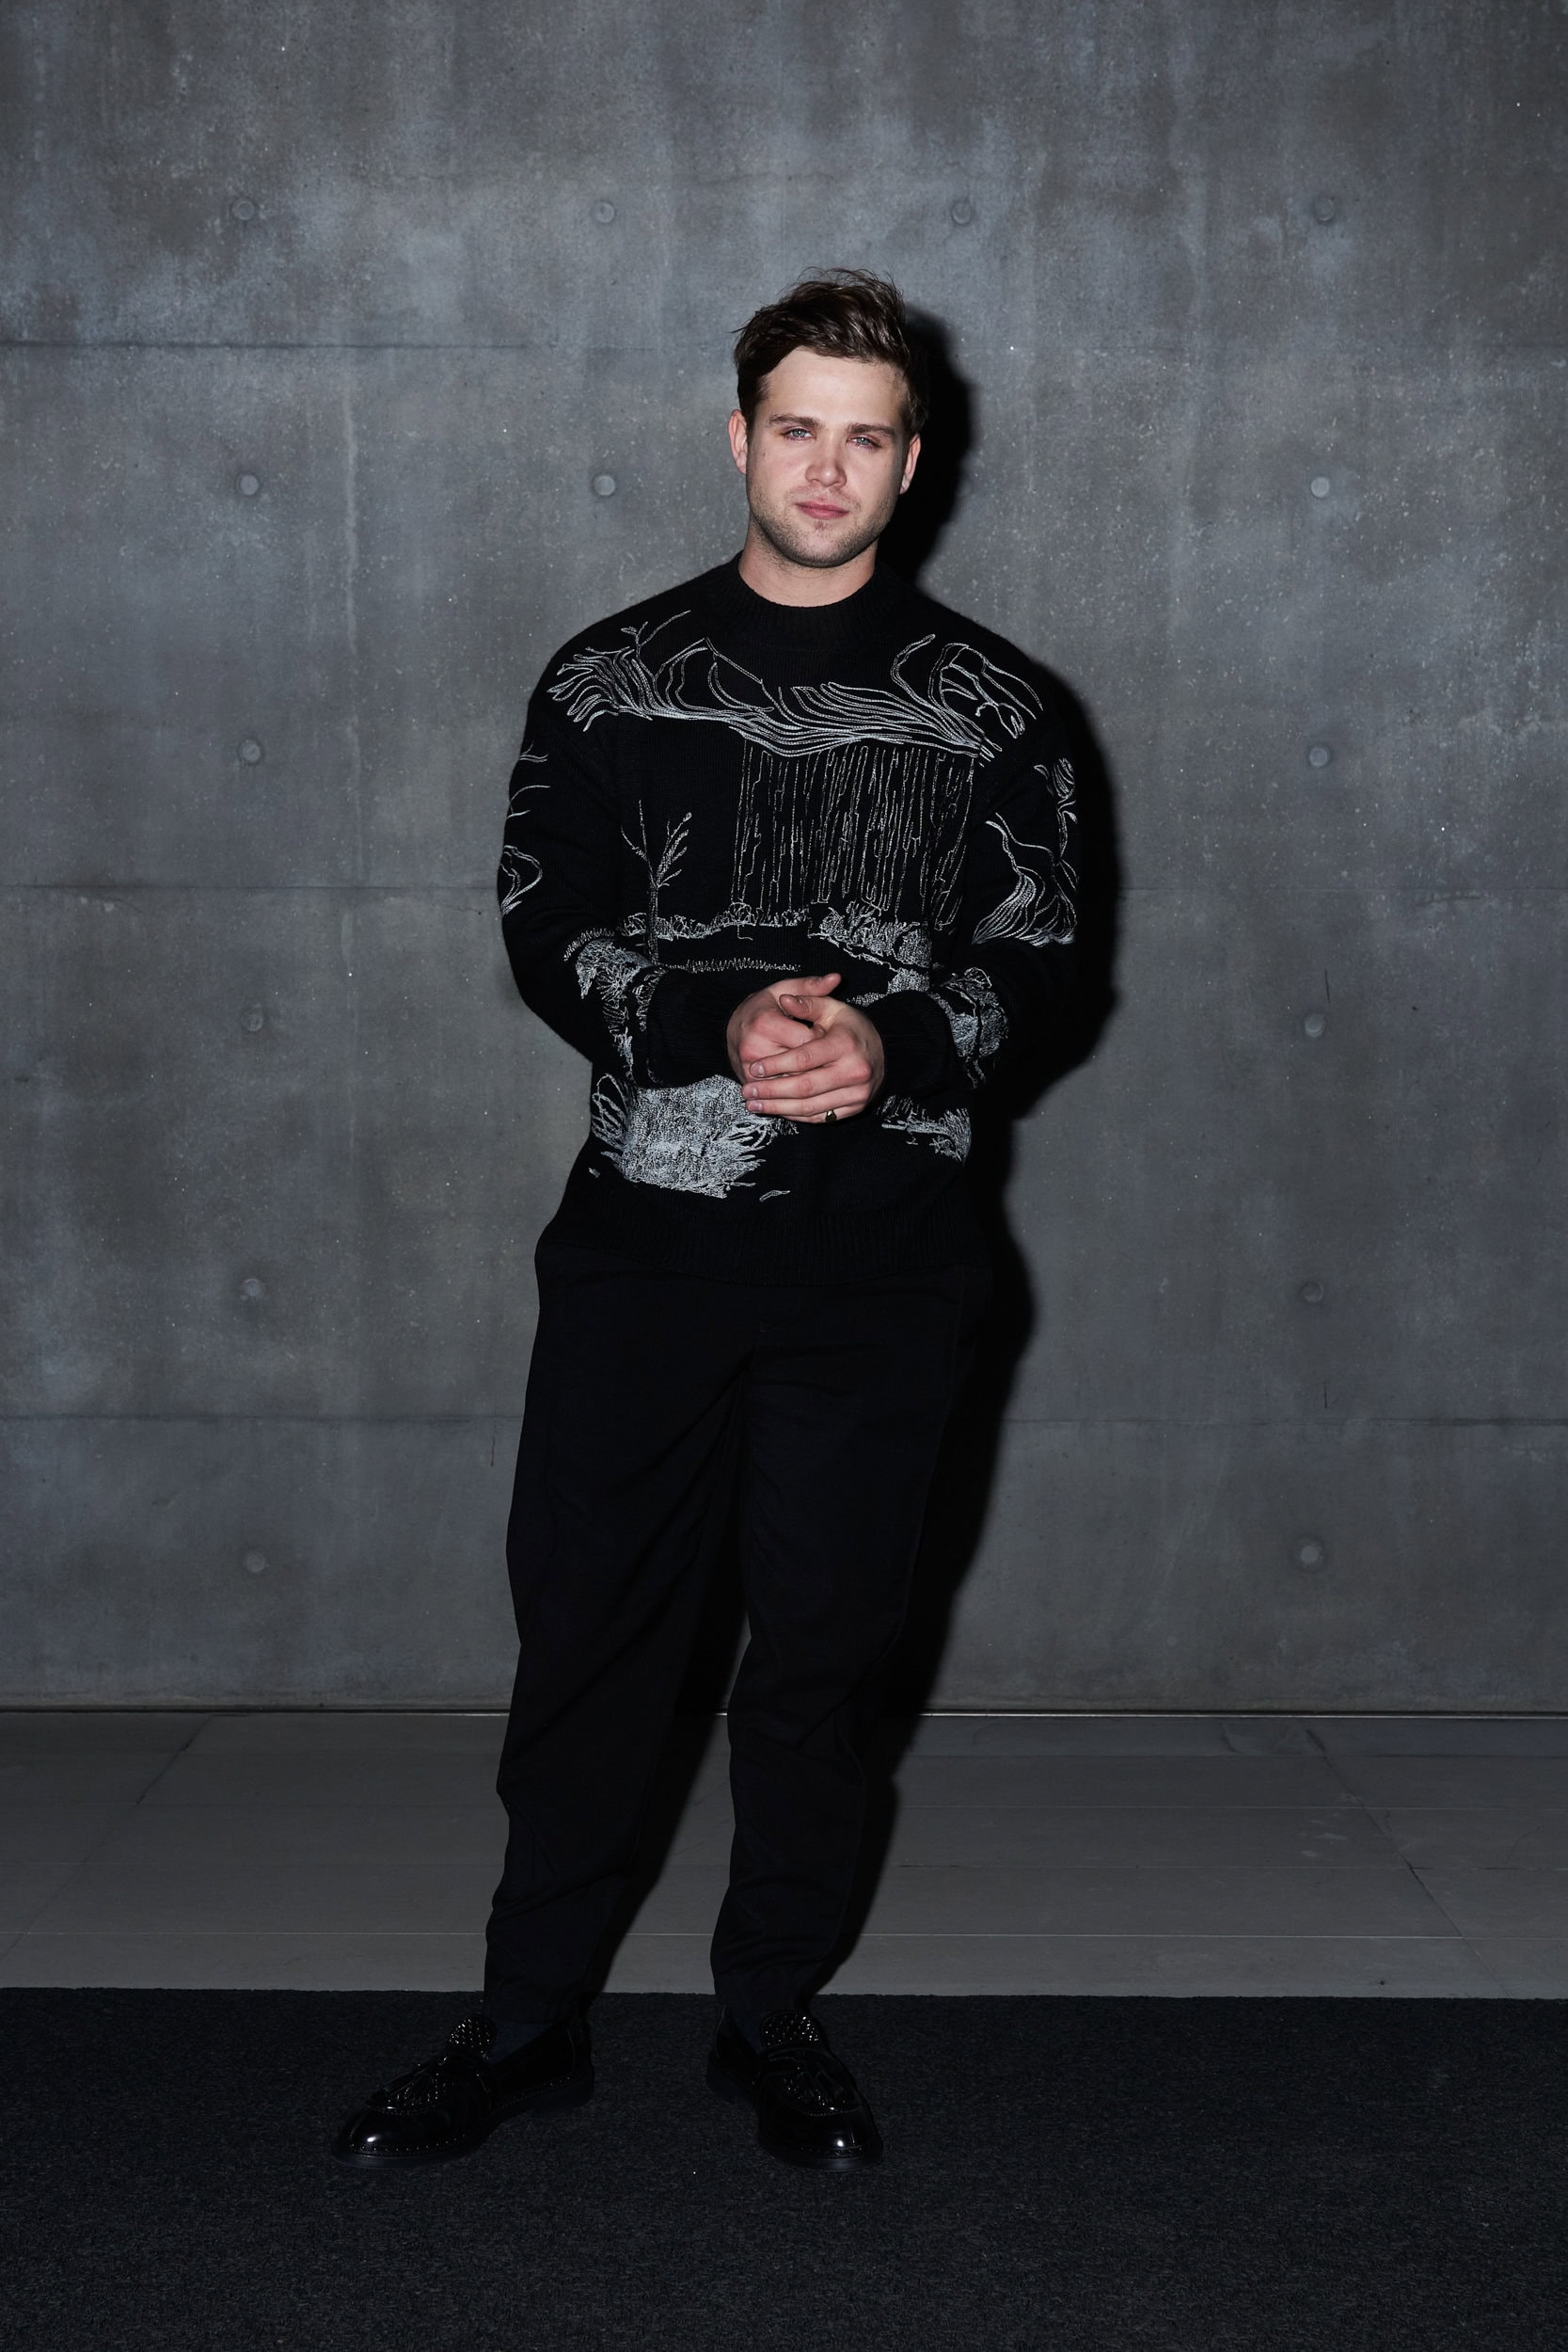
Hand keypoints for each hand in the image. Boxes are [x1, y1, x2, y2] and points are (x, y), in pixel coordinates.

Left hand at [730, 973, 884, 1124]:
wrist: (885, 1052)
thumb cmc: (851, 1028)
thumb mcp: (832, 1008)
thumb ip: (807, 1002)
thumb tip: (784, 1000)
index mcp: (846, 1044)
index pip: (804, 1058)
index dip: (775, 1065)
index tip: (753, 1068)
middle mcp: (855, 1071)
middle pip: (805, 1087)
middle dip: (772, 1091)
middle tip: (746, 1091)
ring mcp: (857, 1093)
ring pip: (810, 1106)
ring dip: (778, 1108)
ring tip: (753, 1104)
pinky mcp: (855, 1108)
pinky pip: (820, 1117)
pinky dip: (795, 1116)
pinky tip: (776, 1110)